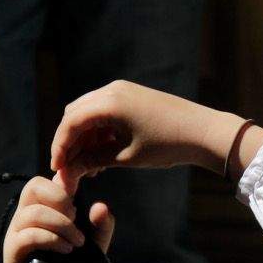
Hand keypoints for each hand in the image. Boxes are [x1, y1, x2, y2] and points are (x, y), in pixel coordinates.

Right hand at [3, 174, 115, 262]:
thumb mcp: (93, 246)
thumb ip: (101, 226)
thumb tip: (100, 206)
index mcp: (41, 210)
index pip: (44, 182)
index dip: (63, 186)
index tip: (80, 208)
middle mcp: (25, 218)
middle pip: (33, 187)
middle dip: (60, 199)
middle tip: (77, 220)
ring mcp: (16, 235)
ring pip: (33, 213)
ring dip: (61, 224)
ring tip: (77, 242)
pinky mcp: (12, 254)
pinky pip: (27, 236)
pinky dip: (50, 239)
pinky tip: (66, 249)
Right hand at [51, 80, 231, 183]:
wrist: (205, 132)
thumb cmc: (168, 145)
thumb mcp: (127, 157)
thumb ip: (94, 160)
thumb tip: (70, 171)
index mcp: (109, 102)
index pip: (70, 123)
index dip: (60, 147)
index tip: (57, 169)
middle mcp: (112, 91)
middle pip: (75, 116)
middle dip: (70, 143)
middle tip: (70, 169)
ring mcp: (122, 91)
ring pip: (90, 116)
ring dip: (85, 140)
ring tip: (90, 169)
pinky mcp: (132, 97)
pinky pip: (105, 114)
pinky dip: (100, 134)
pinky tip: (103, 157)